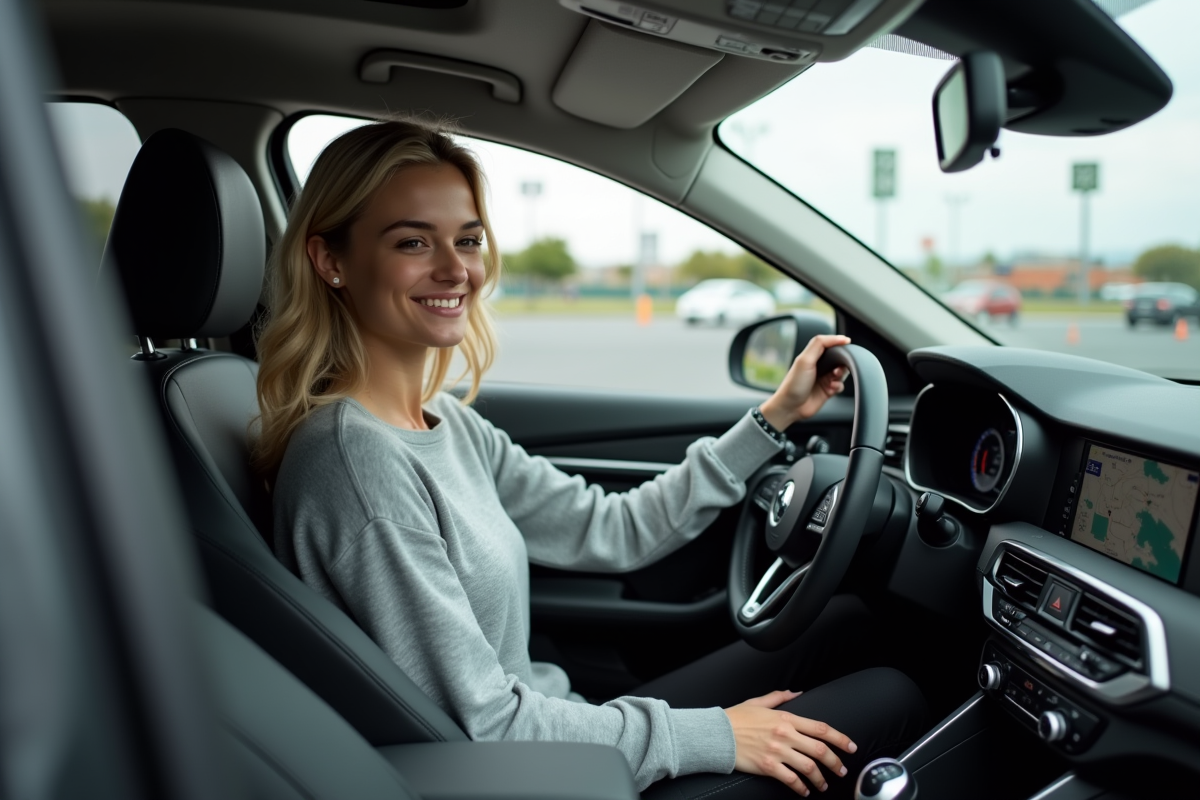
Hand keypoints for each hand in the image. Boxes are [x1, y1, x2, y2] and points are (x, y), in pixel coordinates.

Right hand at [725, 690, 856, 795]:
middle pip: (820, 750)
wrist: (716, 734)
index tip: (851, 747)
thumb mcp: (758, 702)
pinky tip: (804, 791)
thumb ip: (780, 697)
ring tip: (823, 785)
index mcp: (786, 718)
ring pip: (809, 767)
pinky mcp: (767, 766)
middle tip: (841, 770)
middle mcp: (785, 735)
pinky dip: (801, 787)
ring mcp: (776, 751)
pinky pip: (791, 780)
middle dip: (835, 762)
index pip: (821, 728)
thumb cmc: (736, 718)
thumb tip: (797, 692)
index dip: (840, 738)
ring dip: (820, 779)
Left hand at [759, 335, 850, 431]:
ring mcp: (823, 378)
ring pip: (842, 372)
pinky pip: (840, 385)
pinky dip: (838, 386)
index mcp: (812, 356)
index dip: (838, 341)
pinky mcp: (827, 390)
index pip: (828, 343)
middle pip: (838, 358)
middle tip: (837, 368)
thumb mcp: (805, 360)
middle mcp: (819, 366)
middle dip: (842, 362)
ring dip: (840, 375)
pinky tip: (830, 389)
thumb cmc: (794, 384)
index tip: (847, 342)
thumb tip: (838, 337)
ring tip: (832, 380)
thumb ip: (819, 344)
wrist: (790, 407)